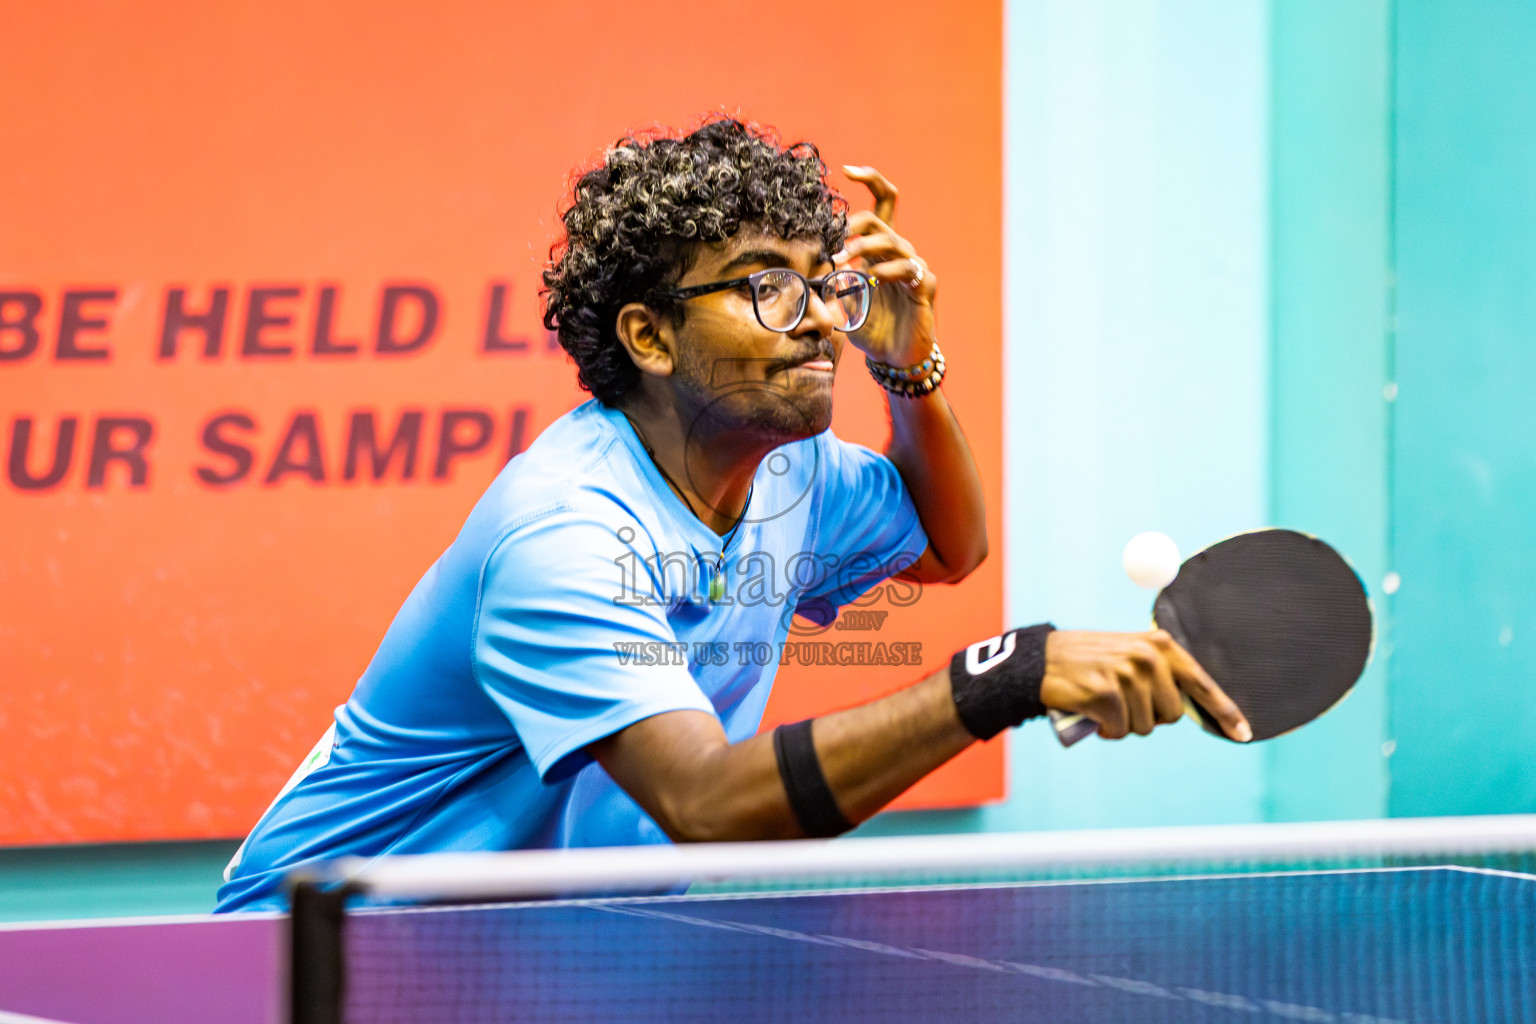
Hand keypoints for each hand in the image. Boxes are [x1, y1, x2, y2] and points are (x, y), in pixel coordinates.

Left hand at [835, 165, 935, 369]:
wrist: (894, 357)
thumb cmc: (869, 326)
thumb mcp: (841, 302)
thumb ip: (827, 283)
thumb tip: (801, 270)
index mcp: (880, 248)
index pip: (882, 202)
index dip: (869, 179)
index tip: (846, 170)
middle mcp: (899, 251)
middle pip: (880, 219)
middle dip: (852, 225)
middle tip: (832, 243)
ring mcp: (915, 267)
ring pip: (892, 241)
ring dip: (862, 248)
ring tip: (841, 261)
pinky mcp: (926, 286)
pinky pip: (909, 268)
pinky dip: (885, 271)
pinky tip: (870, 279)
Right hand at [1040, 630, 1252, 741]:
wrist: (1041, 661)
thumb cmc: (1088, 662)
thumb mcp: (1129, 654)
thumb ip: (1160, 672)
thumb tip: (1190, 707)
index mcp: (1159, 645)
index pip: (1201, 683)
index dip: (1225, 712)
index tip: (1243, 733)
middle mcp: (1147, 657)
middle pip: (1172, 714)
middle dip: (1150, 717)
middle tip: (1123, 704)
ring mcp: (1126, 675)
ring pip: (1146, 726)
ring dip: (1125, 725)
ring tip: (1105, 706)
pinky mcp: (1105, 694)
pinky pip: (1119, 731)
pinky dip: (1107, 731)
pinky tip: (1093, 716)